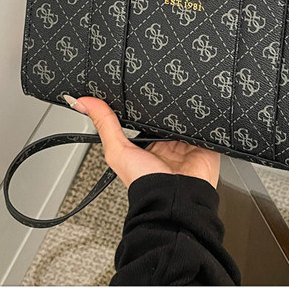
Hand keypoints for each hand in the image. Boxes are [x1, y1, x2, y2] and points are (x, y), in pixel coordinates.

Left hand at [67, 96, 220, 188]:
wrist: (175, 201)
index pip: (147, 117)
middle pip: (168, 114)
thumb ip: (104, 125)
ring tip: (181, 97)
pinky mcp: (206, 144)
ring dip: (185, 108)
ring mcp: (187, 143)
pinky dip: (204, 116)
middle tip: (163, 88)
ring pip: (187, 115)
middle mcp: (168, 143)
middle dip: (166, 103)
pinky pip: (207, 124)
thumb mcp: (118, 151)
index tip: (139, 85)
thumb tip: (81, 102)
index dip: (145, 103)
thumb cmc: (146, 185)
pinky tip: (198, 108)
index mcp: (148, 144)